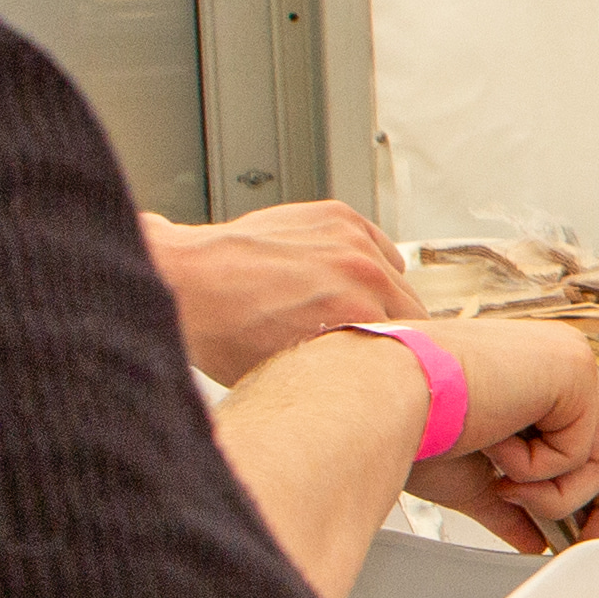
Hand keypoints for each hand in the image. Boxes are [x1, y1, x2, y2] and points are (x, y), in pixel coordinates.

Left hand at [145, 203, 407, 384]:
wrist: (185, 281)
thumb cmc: (225, 335)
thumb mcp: (293, 374)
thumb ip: (345, 369)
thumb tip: (370, 381)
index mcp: (361, 318)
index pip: (414, 347)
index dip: (397, 359)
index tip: (387, 364)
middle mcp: (364, 273)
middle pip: (412, 309)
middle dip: (392, 326)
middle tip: (363, 341)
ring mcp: (352, 239)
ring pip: (396, 276)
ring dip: (379, 292)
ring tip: (343, 307)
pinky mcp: (338, 217)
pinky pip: (377, 245)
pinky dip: (365, 260)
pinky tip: (337, 277)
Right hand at [407, 315, 598, 551]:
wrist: (381, 402)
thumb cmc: (412, 429)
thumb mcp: (476, 481)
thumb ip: (514, 508)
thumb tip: (534, 540)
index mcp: (544, 377)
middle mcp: (564, 360)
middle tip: (587, 545)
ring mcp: (571, 359)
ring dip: (557, 494)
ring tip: (508, 489)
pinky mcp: (572, 367)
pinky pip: (585, 446)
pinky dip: (540, 469)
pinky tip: (496, 448)